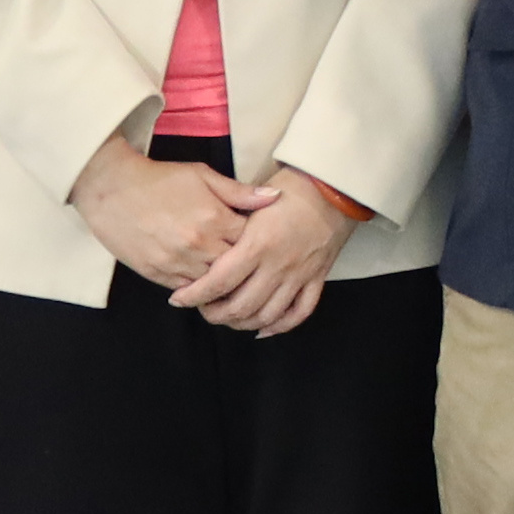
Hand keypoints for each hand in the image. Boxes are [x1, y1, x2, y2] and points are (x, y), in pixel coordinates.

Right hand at [69, 135, 245, 293]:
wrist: (110, 188)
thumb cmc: (159, 179)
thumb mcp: (202, 175)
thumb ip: (239, 191)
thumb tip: (275, 197)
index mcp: (214, 218)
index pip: (251, 241)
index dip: (259, 242)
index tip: (262, 242)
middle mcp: (198, 244)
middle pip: (236, 267)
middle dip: (244, 265)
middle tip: (252, 265)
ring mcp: (176, 261)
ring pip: (213, 284)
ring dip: (222, 281)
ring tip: (231, 277)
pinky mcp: (156, 273)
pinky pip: (187, 290)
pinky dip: (197, 288)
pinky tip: (204, 282)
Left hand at [175, 170, 367, 339]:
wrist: (335, 184)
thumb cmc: (291, 185)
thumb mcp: (252, 198)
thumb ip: (228, 223)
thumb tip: (203, 244)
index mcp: (257, 244)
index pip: (218, 282)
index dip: (194, 296)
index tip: (178, 299)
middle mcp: (277, 265)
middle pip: (239, 306)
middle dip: (214, 314)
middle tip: (201, 308)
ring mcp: (299, 274)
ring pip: (266, 315)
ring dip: (242, 323)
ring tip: (226, 317)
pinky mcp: (317, 278)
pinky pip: (299, 312)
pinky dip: (280, 326)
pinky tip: (263, 329)